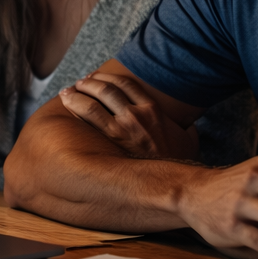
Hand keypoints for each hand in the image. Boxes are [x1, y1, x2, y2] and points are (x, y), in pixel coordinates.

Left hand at [59, 70, 199, 160]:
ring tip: (66, 93)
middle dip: (89, 83)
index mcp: (153, 110)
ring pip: (93, 102)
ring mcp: (122, 128)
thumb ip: (187, 130)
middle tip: (79, 83)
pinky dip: (76, 109)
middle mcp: (136, 114)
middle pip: (106, 89)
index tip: (98, 77)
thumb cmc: (180, 163)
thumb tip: (190, 128)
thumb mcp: (189, 140)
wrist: (174, 181)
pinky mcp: (111, 143)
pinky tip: (68, 108)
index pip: (126, 84)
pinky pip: (89, 118)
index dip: (109, 78)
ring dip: (77, 94)